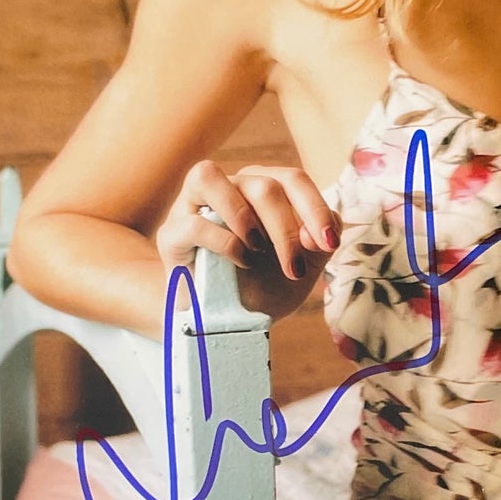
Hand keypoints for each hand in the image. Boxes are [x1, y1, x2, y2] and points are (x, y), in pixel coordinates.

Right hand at [155, 159, 340, 319]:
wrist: (228, 322)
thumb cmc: (265, 285)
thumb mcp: (303, 264)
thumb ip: (317, 241)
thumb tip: (317, 232)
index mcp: (261, 187)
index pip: (292, 179)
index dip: (315, 208)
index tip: (328, 244)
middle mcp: (228, 186)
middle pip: (262, 184)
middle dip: (285, 229)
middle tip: (294, 269)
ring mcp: (193, 206)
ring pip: (211, 177)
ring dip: (243, 216)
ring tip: (257, 249)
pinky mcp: (172, 233)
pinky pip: (194, 223)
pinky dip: (222, 242)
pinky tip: (238, 262)